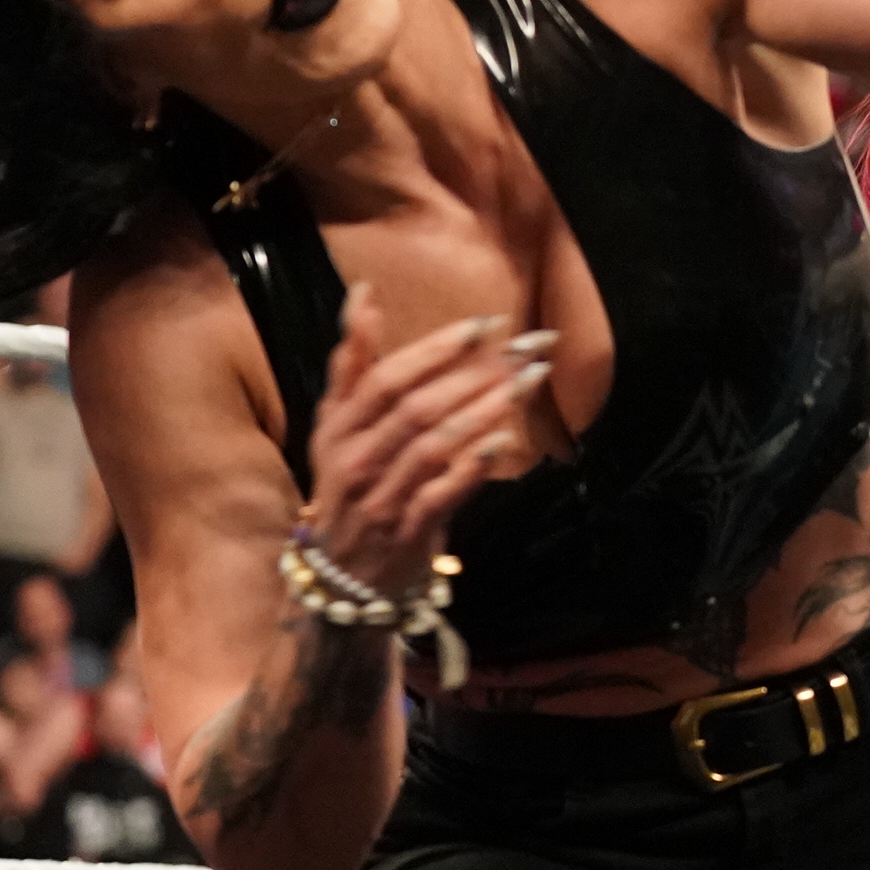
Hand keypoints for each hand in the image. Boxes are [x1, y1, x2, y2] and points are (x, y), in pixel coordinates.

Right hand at [302, 287, 544, 601]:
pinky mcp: (408, 532)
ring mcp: (381, 497)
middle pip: (416, 407)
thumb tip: (364, 294)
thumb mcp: (339, 425)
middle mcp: (355, 459)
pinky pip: (442, 494)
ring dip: (485, 408)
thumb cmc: (349, 483)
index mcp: (339, 427)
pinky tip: (507, 439)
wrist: (342, 576)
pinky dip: (474, 465)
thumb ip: (355, 363)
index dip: (436, 349)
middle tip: (528, 345)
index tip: (487, 324)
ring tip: (530, 379)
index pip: (386, 379)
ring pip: (434, 445)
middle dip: (476, 371)